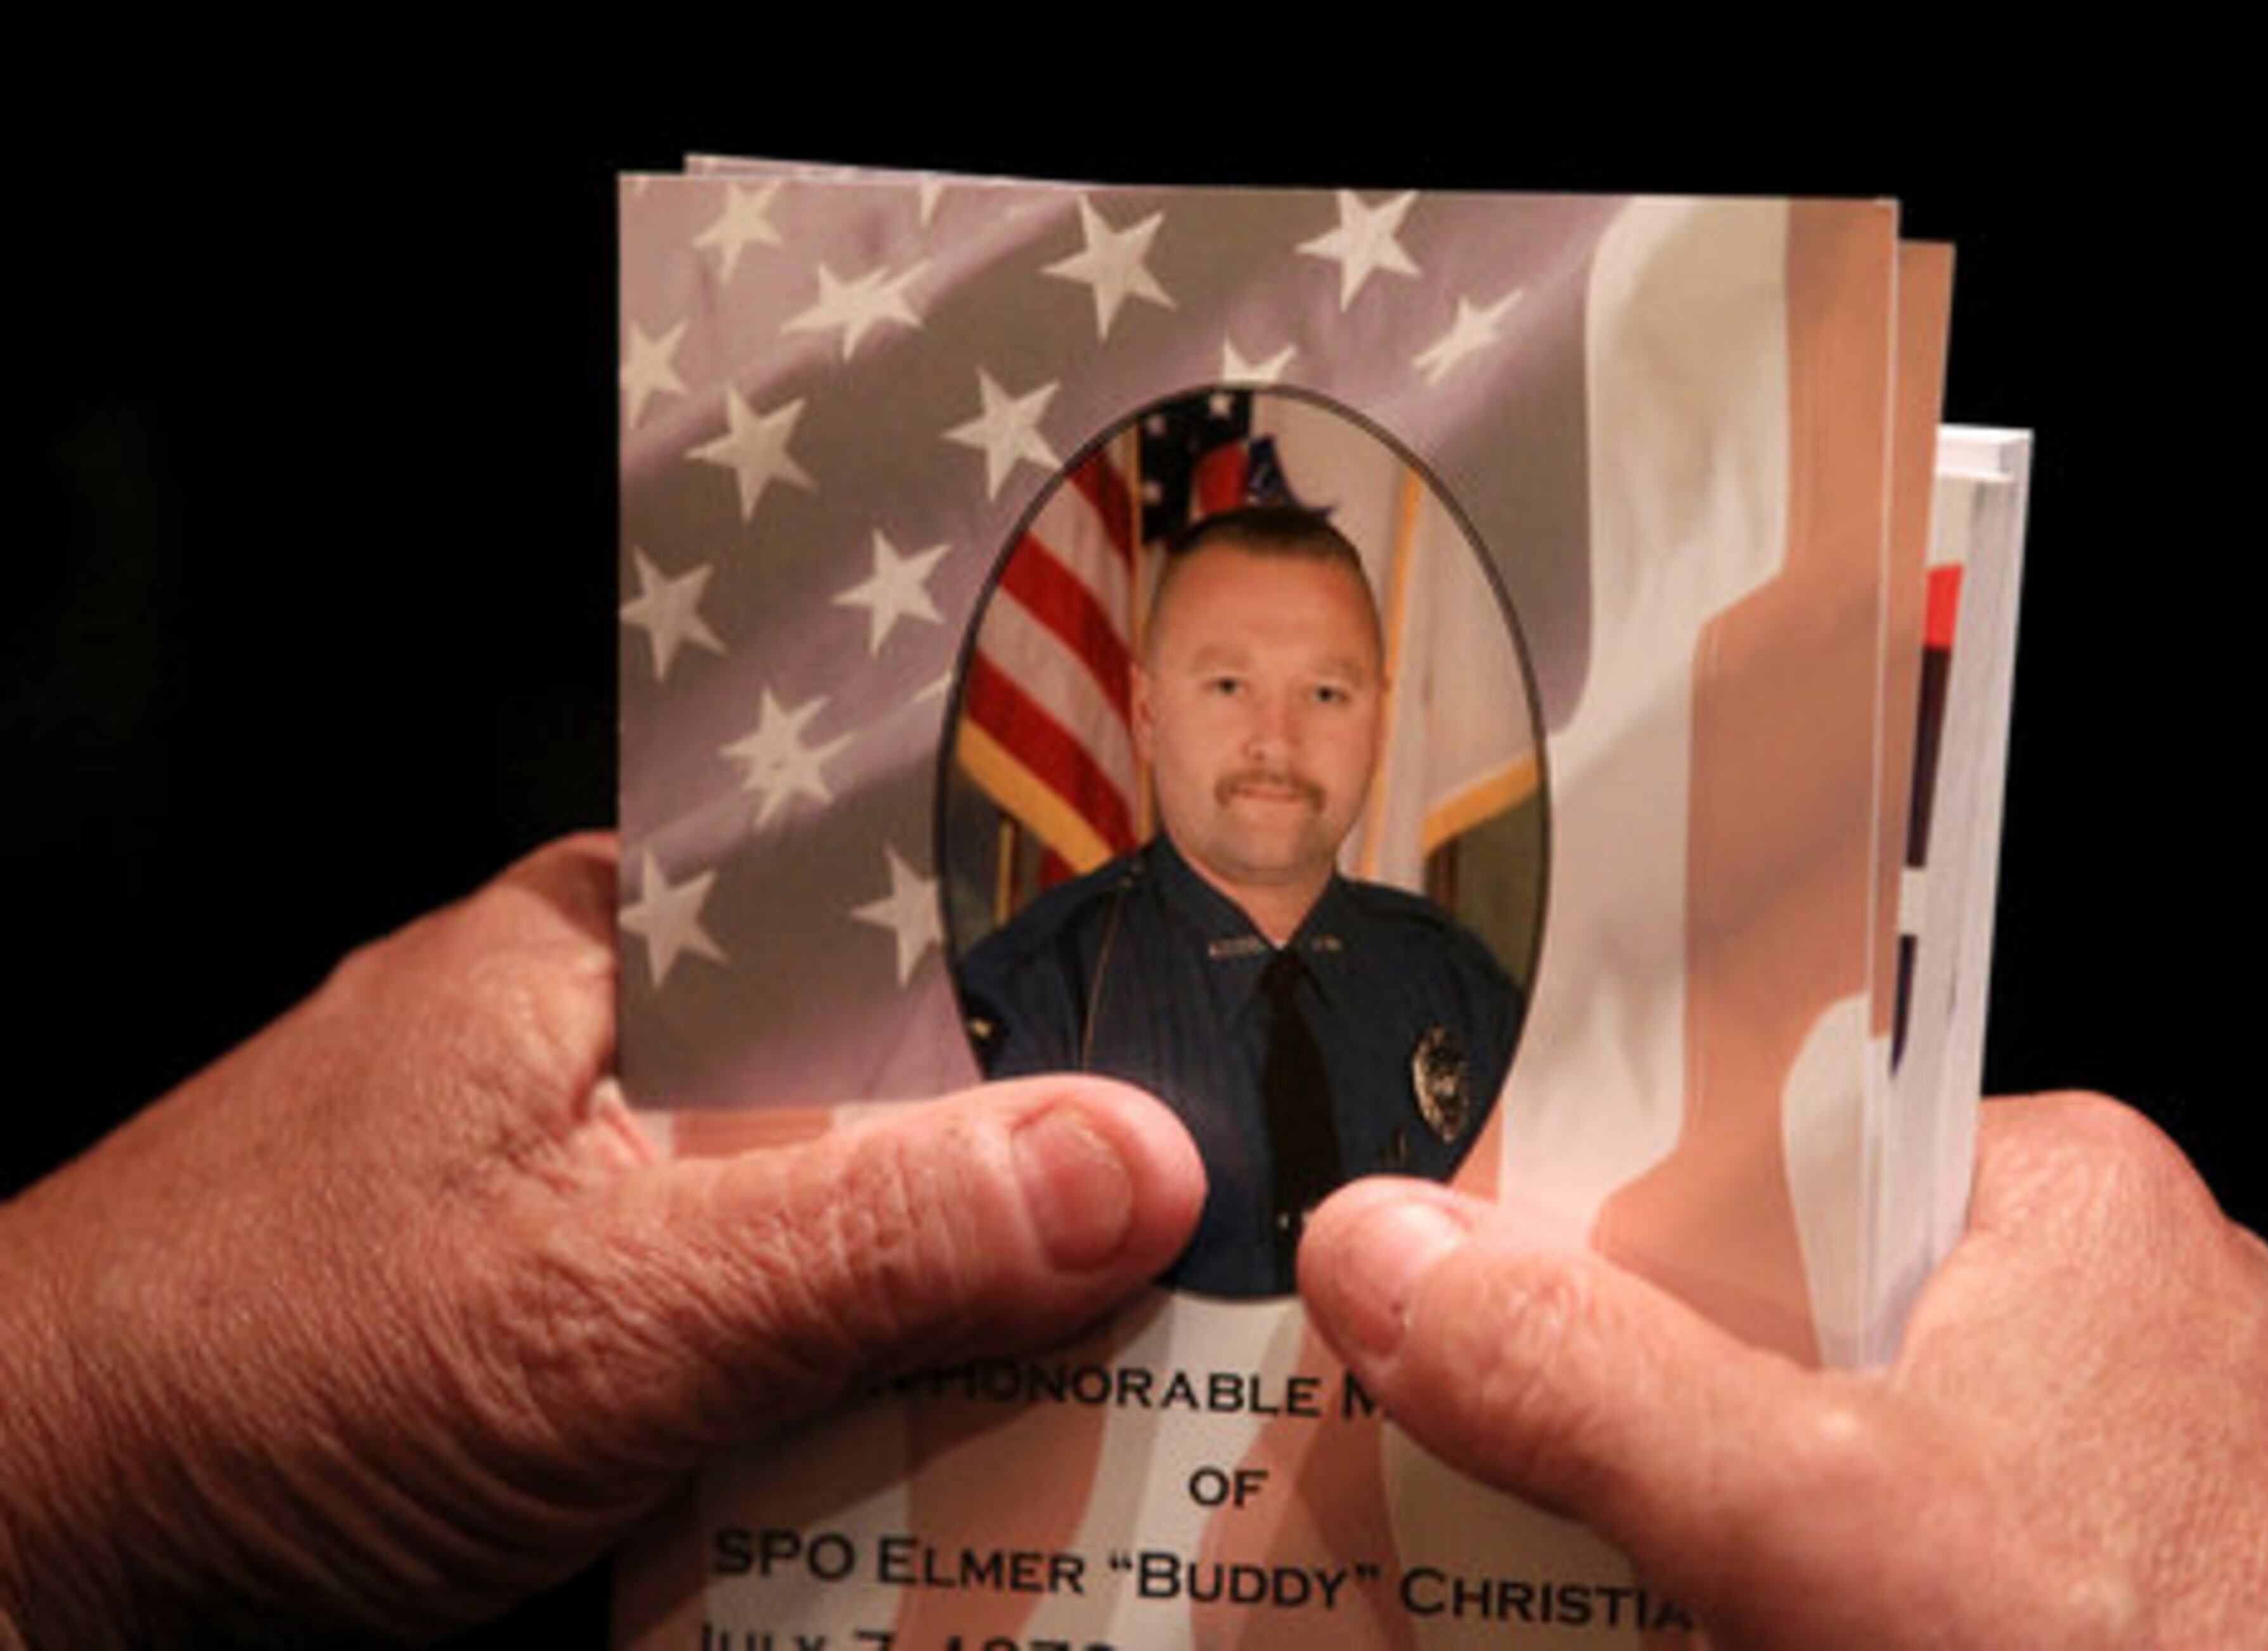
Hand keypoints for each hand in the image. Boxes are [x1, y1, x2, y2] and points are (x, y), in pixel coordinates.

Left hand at [0, 834, 1205, 1644]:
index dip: (1076, 945)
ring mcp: (605, 1182)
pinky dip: (881, 1371)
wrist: (29, 1553)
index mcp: (619, 938)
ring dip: (972, 1286)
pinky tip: (980, 1427)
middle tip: (1238, 1212)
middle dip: (1051, 1150)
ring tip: (1154, 1334)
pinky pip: (791, 1316)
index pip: (897, 889)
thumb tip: (1147, 1162)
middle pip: (898, 1068)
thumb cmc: (252, 1371)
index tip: (1244, 1006)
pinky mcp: (592, 1316)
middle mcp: (623, 1038)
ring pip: (855, 1206)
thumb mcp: (599, 1305)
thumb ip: (870, 1232)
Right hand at [1299, 1092, 2267, 1645]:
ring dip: (1689, 1494)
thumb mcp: (1825, 1522)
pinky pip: (1890, 1525)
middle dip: (1621, 1379)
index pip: (1753, 1134)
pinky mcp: (2111, 1569)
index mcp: (2055, 1185)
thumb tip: (1376, 1248)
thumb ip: (1586, 1382)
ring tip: (1564, 1550)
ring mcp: (2116, 1448)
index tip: (1444, 1266)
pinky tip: (1708, 1616)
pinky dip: (1786, 1569)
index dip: (1583, 1198)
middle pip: (1767, 1295)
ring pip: (1819, 1425)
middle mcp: (2099, 1290)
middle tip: (1467, 1444)